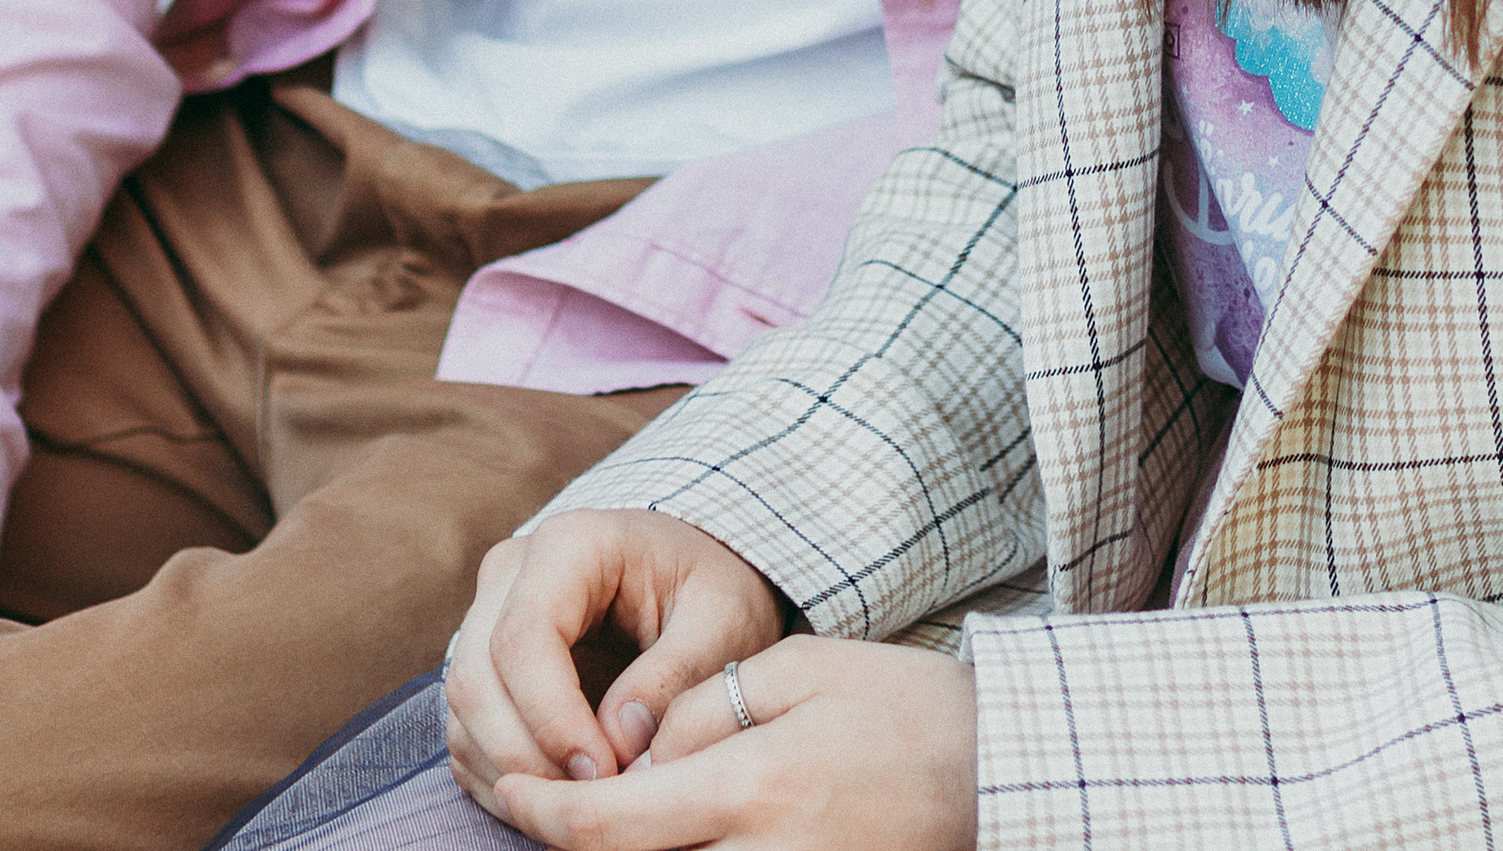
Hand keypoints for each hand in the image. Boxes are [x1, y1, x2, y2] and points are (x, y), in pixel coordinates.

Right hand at [446, 513, 780, 801]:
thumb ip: (674, 676)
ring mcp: (487, 618)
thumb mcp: (722, 621)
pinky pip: (466, 735)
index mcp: (569, 544)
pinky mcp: (484, 669)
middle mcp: (512, 574)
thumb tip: (619, 741)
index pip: (525, 636)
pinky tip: (556, 800)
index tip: (604, 773)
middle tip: (592, 802)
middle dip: (527, 756)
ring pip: (463, 712)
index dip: (553, 717)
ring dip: (512, 775)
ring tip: (582, 806)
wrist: (695, 582)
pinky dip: (502, 780)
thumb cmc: (711, 592)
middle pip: (477, 677)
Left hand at [487, 636, 979, 849]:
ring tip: (601, 816)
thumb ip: (705, 707)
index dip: (543, 814)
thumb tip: (640, 754)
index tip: (507, 789)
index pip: (610, 825)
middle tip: (533, 800)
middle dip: (572, 841)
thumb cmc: (903, 706)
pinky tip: (662, 835)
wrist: (995, 775)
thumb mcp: (800, 669)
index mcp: (752, 789)